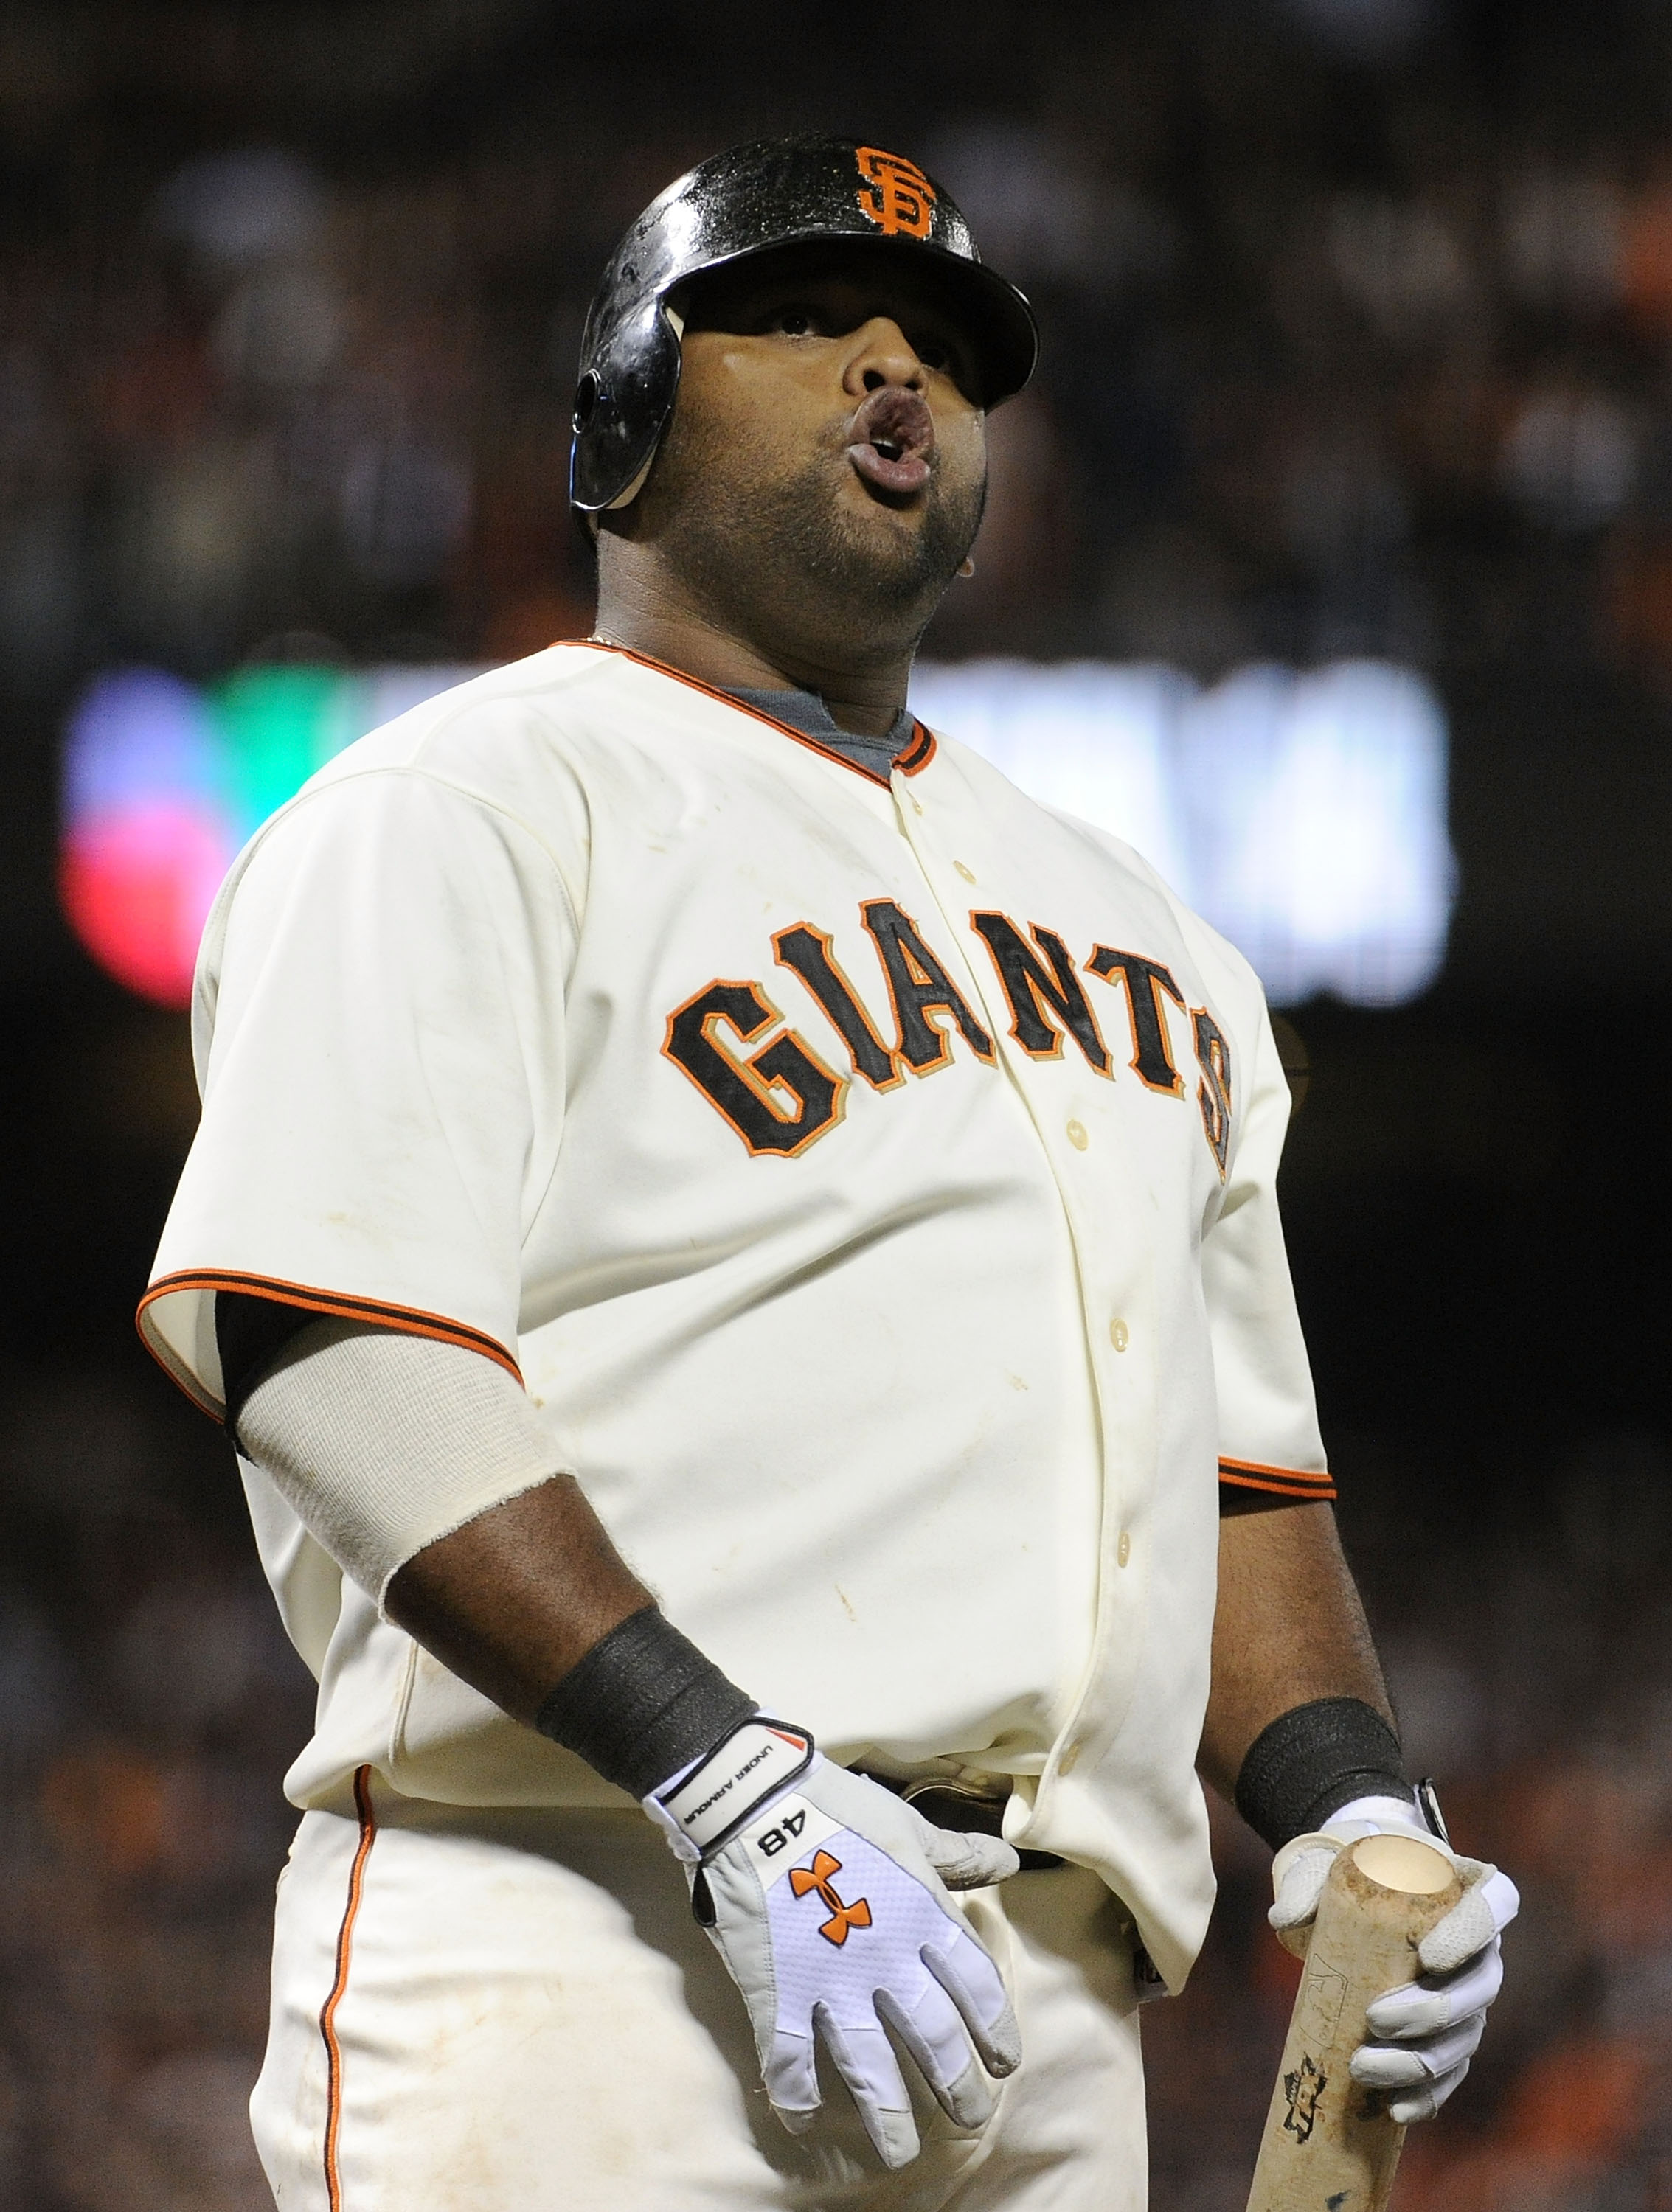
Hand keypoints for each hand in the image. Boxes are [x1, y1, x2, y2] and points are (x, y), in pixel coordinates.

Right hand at [648, 1723, 1020, 2168]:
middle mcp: (887, 1958)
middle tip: (972, 2121)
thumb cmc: (835, 1807)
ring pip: (870, 2067)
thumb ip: (958, 1854)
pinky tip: (804, 2121)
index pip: (976, 1986)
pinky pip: (789, 2061)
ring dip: (890, 2116)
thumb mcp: (907, 1825)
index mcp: (924, 1914)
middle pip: (935, 2039)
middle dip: (958, 2087)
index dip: (995, 2030)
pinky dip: (797, 2096)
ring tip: (902, 2152)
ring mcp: (832, 1982)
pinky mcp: (778, 1993)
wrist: (751, 1802)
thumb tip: (1009, 1860)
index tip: (1004, 2063)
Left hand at [1268, 1794, 1518, 2123]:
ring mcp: (1471, 2001)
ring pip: (1462, 2040)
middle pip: (1480, 1987)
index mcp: (1468, 1891)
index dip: (1472, 1933)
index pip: (1494, 1904)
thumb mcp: (1326, 1872)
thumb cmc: (1352, 1884)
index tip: (1427, 1957)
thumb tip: (1283, 1919)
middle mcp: (1482, 1950)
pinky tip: (1395, 2107)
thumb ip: (1304, 1887)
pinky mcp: (1451, 2042)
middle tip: (1374, 2018)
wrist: (1357, 1913)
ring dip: (1418, 2062)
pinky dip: (1425, 2095)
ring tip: (1362, 2067)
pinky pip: (1449, 2075)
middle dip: (1430, 2012)